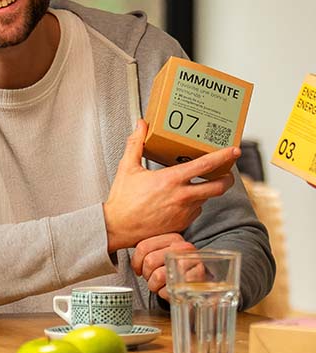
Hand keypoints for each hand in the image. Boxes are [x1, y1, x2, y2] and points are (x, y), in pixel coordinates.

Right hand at [103, 120, 238, 251]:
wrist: (118, 227)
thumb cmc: (123, 199)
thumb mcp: (127, 167)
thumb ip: (136, 144)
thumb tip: (141, 124)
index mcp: (171, 179)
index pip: (205, 165)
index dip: (223, 156)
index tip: (234, 150)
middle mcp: (182, 196)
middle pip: (218, 186)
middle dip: (227, 178)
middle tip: (227, 172)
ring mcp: (184, 212)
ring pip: (206, 199)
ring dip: (206, 192)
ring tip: (199, 185)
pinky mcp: (182, 224)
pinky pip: (196, 211)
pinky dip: (193, 204)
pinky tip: (182, 200)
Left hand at [130, 233, 195, 299]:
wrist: (195, 286)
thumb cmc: (172, 270)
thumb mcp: (159, 254)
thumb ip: (146, 249)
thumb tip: (116, 243)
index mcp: (173, 237)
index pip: (143, 247)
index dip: (136, 262)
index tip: (139, 269)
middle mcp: (184, 247)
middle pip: (150, 261)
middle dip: (147, 275)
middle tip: (152, 279)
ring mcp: (193, 263)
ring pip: (159, 275)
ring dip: (155, 285)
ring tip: (160, 285)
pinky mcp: (197, 280)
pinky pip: (170, 289)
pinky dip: (165, 294)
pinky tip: (170, 291)